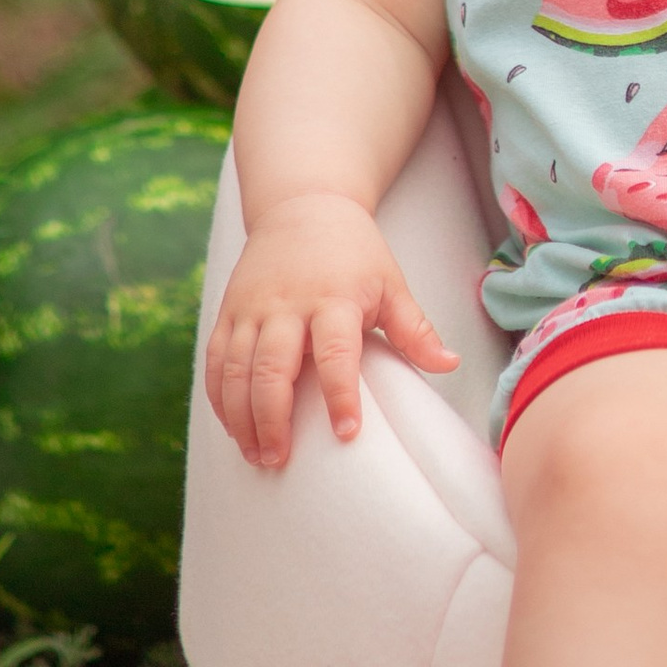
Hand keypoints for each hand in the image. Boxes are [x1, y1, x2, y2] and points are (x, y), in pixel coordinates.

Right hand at [203, 192, 459, 469]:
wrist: (303, 205)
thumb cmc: (355, 253)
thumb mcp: (391, 283)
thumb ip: (416, 328)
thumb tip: (450, 365)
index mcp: (333, 298)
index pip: (335, 352)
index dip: (341, 394)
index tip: (347, 433)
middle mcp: (286, 304)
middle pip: (272, 368)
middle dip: (273, 418)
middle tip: (280, 460)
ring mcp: (251, 308)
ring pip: (236, 369)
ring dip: (242, 417)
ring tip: (257, 455)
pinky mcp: (228, 311)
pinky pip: (215, 360)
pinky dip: (220, 397)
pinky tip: (234, 428)